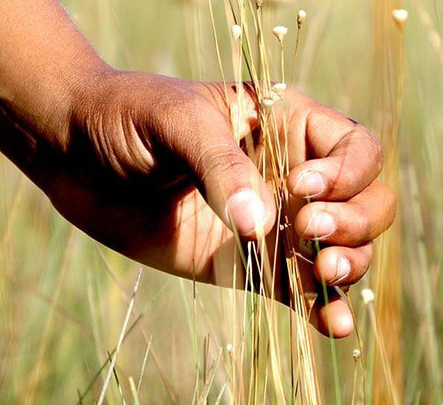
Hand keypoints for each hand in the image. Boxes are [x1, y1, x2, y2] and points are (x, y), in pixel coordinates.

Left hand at [44, 69, 395, 337]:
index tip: (297, 188)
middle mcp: (290, 174)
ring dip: (349, 264)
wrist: (74, 154)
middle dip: (355, 221)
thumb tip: (260, 226)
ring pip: (343, 248)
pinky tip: (334, 326)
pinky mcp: (246, 264)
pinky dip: (322, 308)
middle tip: (308, 230)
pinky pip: (298, 289)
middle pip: (367, 202)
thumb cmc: (127, 117)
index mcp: (287, 124)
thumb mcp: (177, 122)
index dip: (346, 173)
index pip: (356, 149)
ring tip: (324, 275)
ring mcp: (272, 222)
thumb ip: (221, 167)